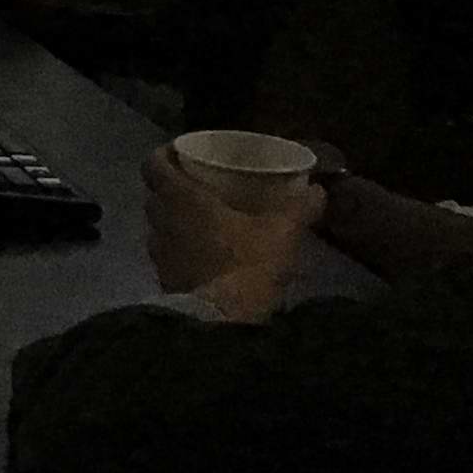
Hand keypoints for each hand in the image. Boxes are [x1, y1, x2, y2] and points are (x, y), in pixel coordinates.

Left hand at [142, 143, 322, 319]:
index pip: (153, 165)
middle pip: (155, 194)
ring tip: (202, 217)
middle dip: (172, 186)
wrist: (223, 321)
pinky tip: (204, 252)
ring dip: (174, 218)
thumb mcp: (282, 232)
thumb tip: (319, 190)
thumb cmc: (247, 265)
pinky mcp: (164, 279)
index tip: (180, 151)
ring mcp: (158, 253)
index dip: (163, 154)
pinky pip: (166, 253)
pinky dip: (179, 247)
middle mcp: (160, 222)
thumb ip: (300, 208)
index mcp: (180, 199)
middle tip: (199, 183)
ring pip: (159, 224)